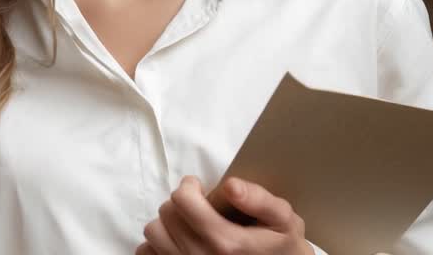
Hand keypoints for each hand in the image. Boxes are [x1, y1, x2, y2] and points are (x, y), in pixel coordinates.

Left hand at [136, 176, 313, 254]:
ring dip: (168, 223)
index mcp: (225, 242)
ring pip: (153, 233)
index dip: (189, 187)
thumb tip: (230, 185)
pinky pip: (148, 254)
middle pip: (166, 213)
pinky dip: (158, 245)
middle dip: (180, 203)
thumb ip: (259, 200)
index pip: (182, 200)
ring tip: (188, 224)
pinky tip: (179, 242)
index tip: (200, 189)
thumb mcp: (284, 221)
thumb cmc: (282, 249)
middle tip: (198, 206)